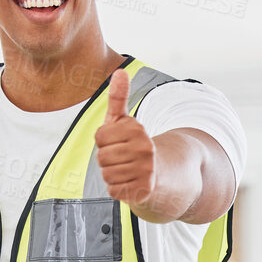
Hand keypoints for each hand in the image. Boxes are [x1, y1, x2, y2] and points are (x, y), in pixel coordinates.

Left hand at [94, 69, 157, 207]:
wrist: (161, 174)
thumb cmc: (134, 145)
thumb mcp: (125, 121)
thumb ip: (118, 97)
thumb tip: (120, 71)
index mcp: (137, 130)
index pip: (99, 137)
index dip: (104, 142)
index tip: (117, 143)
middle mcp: (145, 149)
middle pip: (101, 157)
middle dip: (107, 160)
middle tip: (122, 159)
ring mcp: (145, 171)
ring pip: (106, 174)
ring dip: (112, 175)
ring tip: (126, 170)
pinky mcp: (143, 190)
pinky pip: (113, 190)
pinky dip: (118, 189)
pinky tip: (129, 183)